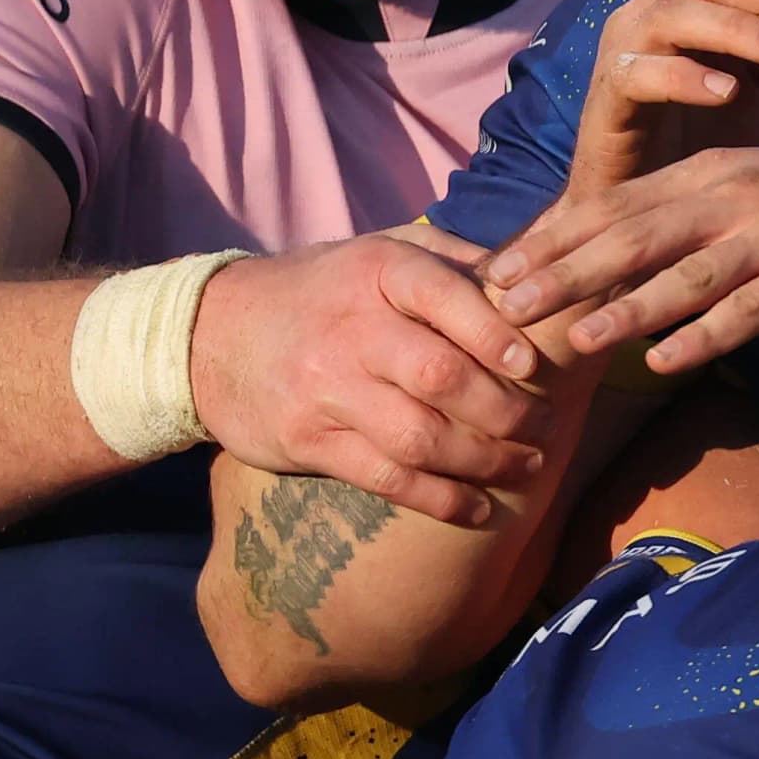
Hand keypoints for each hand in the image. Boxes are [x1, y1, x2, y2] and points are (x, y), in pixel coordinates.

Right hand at [189, 230, 547, 527]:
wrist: (212, 335)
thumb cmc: (323, 292)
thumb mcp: (376, 251)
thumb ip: (450, 260)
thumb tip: (530, 278)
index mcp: (376, 270)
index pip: (442, 296)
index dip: (494, 333)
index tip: (532, 364)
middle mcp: (351, 328)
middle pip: (441, 376)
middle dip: (507, 411)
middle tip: (545, 427)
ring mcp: (326, 388)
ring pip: (419, 436)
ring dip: (484, 461)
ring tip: (527, 466)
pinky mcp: (309, 440)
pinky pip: (387, 477)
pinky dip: (440, 499)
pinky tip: (477, 507)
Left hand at [486, 136, 758, 373]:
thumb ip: (698, 219)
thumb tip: (629, 262)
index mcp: (713, 171)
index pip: (615, 205)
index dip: (552, 239)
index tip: (495, 270)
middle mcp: (733, 196)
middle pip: (631, 236)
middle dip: (562, 271)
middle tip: (502, 304)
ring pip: (682, 275)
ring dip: (621, 309)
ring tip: (568, 342)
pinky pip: (748, 310)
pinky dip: (702, 336)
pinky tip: (663, 362)